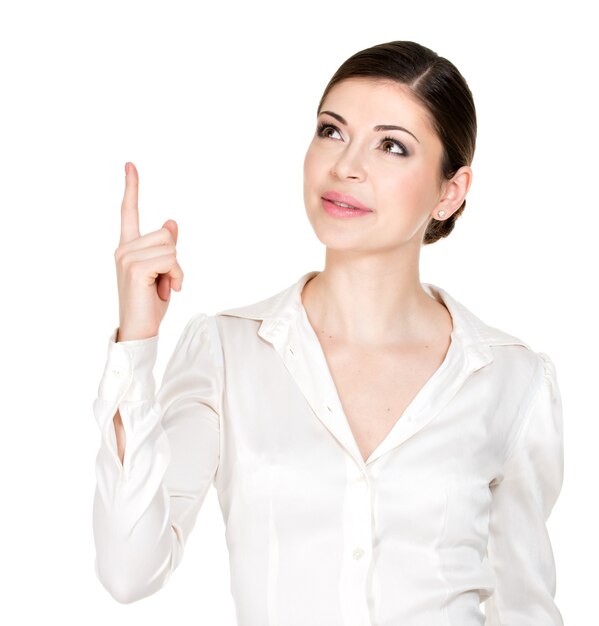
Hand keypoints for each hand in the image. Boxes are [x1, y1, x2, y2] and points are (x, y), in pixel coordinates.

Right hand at [114, 162, 183, 340]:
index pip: (129, 212)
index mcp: (128, 248)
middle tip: (164, 281)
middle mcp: (123, 249)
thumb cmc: (150, 304)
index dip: (132, 188)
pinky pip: (171, 259)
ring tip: (162, 287)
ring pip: (170, 247)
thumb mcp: (163, 271)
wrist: (140, 330)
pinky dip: (176, 276)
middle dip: (174, 259)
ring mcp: (126, 257)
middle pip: (166, 234)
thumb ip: (166, 247)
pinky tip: (165, 290)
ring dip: (176, 270)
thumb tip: (171, 222)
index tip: (130, 165)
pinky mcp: (135, 267)